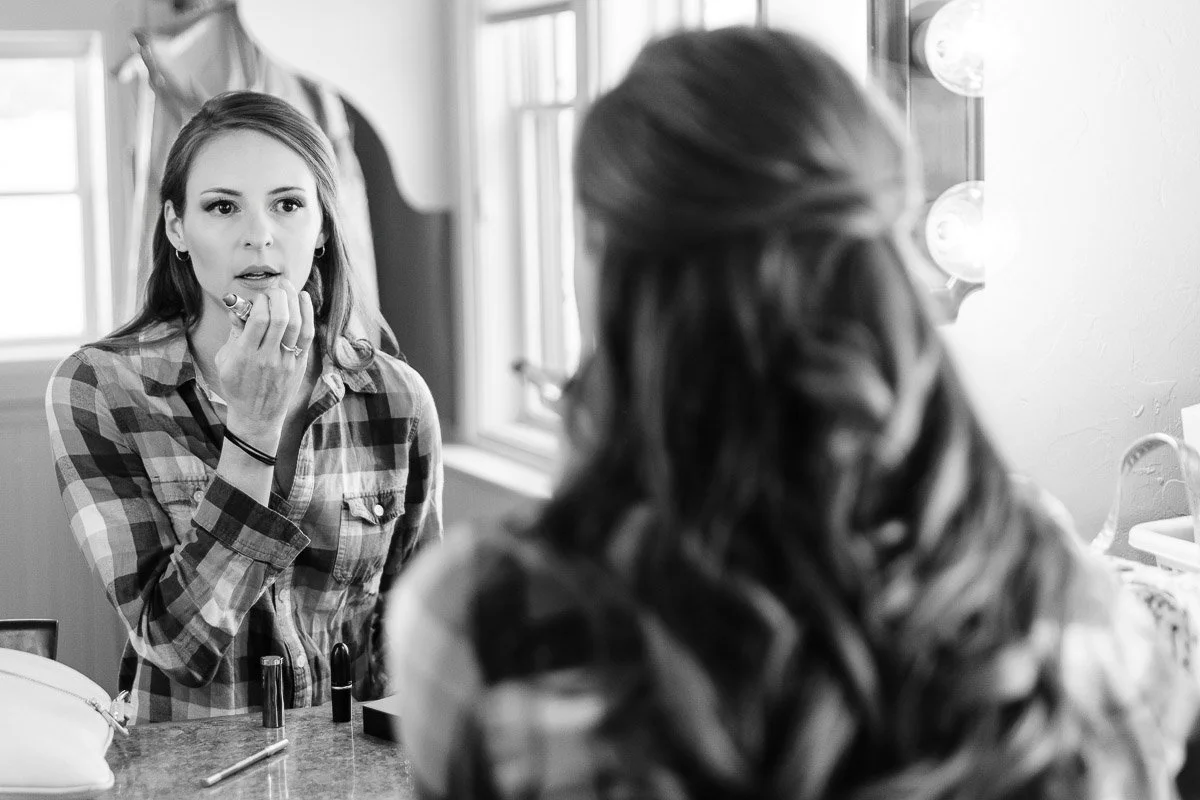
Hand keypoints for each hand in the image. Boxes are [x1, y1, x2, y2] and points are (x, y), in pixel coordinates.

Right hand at [215, 279, 314, 450]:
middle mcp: (267, 358)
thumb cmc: (237, 386)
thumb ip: (233, 332)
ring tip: (289, 287)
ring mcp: (286, 362)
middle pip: (280, 319)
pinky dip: (308, 315)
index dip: (261, 300)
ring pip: (296, 325)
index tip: (259, 295)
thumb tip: (237, 306)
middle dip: (280, 295)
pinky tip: (304, 300)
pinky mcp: (299, 364)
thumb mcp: (225, 360)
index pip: (259, 320)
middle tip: (276, 286)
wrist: (257, 416)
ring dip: (295, 301)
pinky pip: (307, 336)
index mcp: (245, 355)